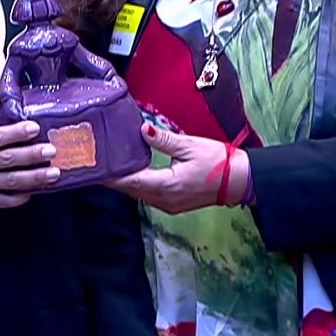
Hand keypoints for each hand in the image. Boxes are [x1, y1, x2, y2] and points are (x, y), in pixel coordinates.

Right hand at [0, 106, 61, 218]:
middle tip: (50, 150)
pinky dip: (20, 197)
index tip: (34, 127)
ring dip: (34, 178)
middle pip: (6, 160)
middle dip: (31, 155)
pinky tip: (34, 191)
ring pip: (10, 182)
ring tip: (53, 172)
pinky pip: (5, 201)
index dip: (15, 133)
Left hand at [108, 123, 248, 214]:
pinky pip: (149, 197)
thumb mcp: (189, 146)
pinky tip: (133, 176)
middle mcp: (164, 200)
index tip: (96, 168)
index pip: (131, 182)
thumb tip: (142, 129)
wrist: (239, 180)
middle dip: (115, 179)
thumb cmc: (217, 161)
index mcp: (167, 185)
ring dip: (126, 184)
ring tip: (111, 168)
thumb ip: (163, 139)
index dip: (112, 176)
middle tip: (98, 164)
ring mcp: (169, 205)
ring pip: (140, 195)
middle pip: (132, 191)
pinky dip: (138, 187)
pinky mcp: (174, 205)